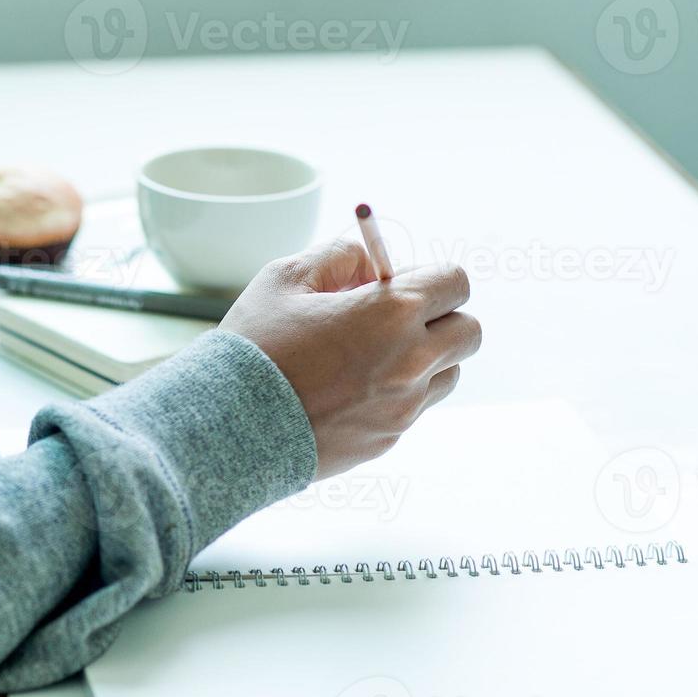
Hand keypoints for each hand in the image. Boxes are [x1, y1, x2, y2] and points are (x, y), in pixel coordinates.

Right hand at [221, 239, 480, 478]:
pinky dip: (394, 394)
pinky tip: (346, 390)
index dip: (431, 278)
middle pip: (468, 332)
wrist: (228, 426)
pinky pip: (412, 408)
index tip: (402, 283)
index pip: (455, 282)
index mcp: (392, 312)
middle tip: (396, 318)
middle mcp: (411, 361)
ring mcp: (403, 407)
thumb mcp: (286, 278)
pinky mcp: (388, 440)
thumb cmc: (255, 347)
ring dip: (425, 359)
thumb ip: (337, 256)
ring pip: (448, 374)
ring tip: (370, 356)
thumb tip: (368, 261)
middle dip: (441, 318)